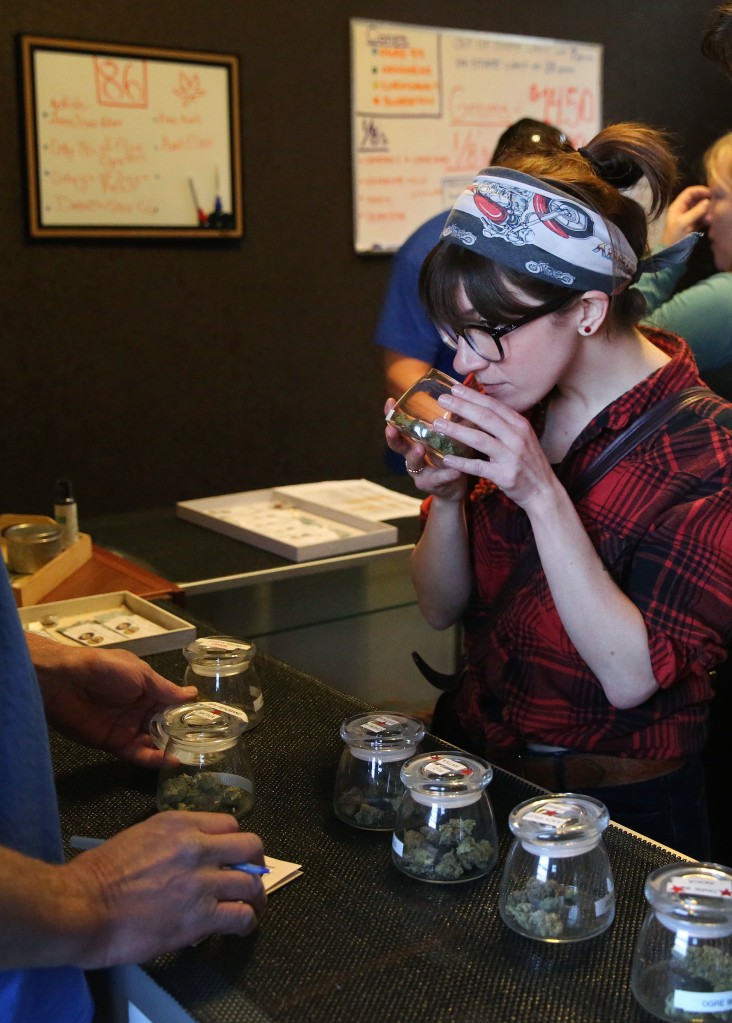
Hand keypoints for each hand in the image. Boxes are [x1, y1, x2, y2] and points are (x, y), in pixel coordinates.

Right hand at [7, 813, 266, 968]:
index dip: (234, 844)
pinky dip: (247, 923)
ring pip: (252, 884)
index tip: (232, 858)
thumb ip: (171, 843)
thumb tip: (189, 860)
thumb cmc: (98, 874)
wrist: (81, 906)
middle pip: (251, 847)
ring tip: (250, 909)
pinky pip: (241, 916)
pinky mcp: (201, 916)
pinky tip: (240, 927)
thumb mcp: (139, 837)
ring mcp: (202, 881)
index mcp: (179, 824)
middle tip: (250, 880)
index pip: (229, 824)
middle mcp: (197, 846)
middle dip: (255, 864)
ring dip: (255, 898)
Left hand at [29, 635, 196, 766]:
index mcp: (148, 689)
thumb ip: (165, 689)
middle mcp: (141, 709)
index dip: (189, 712)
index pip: (174, 703)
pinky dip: (154, 759)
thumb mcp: (140, 674)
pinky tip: (170, 761)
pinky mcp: (115, 744)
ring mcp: (128, 727)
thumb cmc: (105, 670)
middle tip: (206, 744)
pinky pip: (138, 754)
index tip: (211, 722)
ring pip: (155, 742)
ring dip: (171, 748)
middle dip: (183, 734)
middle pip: (166, 725)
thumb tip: (192, 695)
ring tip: (193, 755)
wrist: (64, 683)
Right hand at [384, 397, 466, 501]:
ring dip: (415, 454)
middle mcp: (412, 456)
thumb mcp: (447, 439)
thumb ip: (450, 423)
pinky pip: (439, 479)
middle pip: (398, 446)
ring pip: (413, 463)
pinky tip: (455, 470)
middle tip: (391, 429)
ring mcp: (419, 472)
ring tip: (420, 447)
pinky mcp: (432, 485)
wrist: (454, 488)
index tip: (390, 402)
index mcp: (414, 441)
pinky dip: (447, 474)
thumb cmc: (449, 457)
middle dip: (393, 437)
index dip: (392, 416)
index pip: (399, 426)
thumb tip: (461, 399)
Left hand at [433, 384, 555, 511]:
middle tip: (442, 399)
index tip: (454, 388)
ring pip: (479, 439)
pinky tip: (446, 458)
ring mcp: (511, 456)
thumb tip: (481, 407)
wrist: (543, 491)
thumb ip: (505, 424)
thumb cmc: (528, 463)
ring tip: (438, 424)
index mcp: (520, 425)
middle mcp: (517, 437)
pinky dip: (461, 463)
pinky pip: (478, 467)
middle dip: (461, 406)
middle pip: (485, 417)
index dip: (473, 396)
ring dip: (456, 430)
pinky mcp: (504, 475)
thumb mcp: (523, 437)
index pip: (493, 405)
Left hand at [662, 184, 710, 245]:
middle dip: (705, 200)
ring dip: (706, 210)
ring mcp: (687, 217)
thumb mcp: (684, 222)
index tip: (711, 193)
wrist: (672, 253)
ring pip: (699, 208)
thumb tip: (707, 201)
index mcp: (677, 206)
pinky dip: (705, 218)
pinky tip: (708, 221)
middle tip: (714, 203)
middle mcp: (682, 210)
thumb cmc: (675, 236)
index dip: (700, 190)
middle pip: (696, 199)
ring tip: (710, 216)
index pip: (689, 192)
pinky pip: (701, 217)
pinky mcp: (692, 225)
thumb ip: (696, 211)